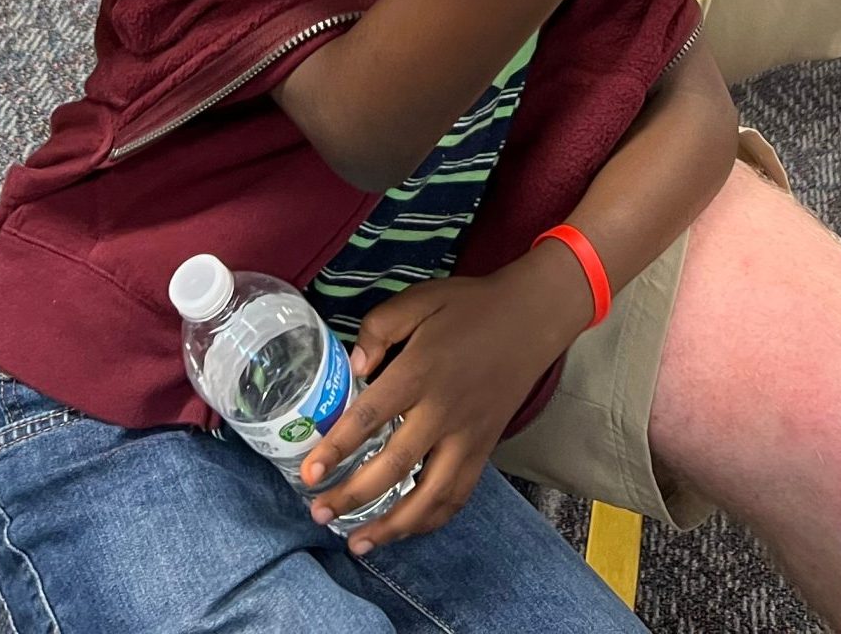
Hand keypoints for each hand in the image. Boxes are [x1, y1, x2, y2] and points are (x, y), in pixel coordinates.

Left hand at [300, 252, 582, 551]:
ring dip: (391, 525)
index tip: (309, 474)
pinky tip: (405, 529)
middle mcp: (443, 411)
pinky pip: (458, 496)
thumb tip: (355, 368)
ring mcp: (467, 436)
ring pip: (429, 496)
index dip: (337, 447)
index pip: (371, 416)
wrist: (530, 317)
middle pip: (393, 467)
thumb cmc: (469, 307)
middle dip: (352, 496)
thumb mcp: (420, 298)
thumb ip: (380, 327)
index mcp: (421, 371)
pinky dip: (431, 520)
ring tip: (358, 542)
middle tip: (319, 513)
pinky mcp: (484, 449)